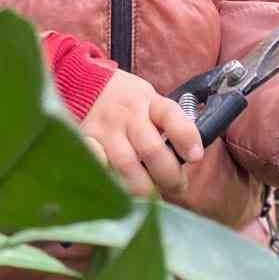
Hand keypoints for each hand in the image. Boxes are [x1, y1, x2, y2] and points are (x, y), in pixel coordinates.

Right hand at [80, 71, 203, 198]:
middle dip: (169, 176)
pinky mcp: (85, 141)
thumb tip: (190, 157)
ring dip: (144, 188)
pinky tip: (120, 190)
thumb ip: (168, 124)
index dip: (186, 137)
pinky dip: (111, 181)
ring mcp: (106, 130)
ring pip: (127, 166)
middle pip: (151, 150)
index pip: (171, 115)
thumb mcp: (150, 100)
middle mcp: (127, 115)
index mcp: (149, 101)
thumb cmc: (126, 101)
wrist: (83, 83)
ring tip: (153, 196)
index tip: (195, 157)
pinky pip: (99, 167)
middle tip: (177, 186)